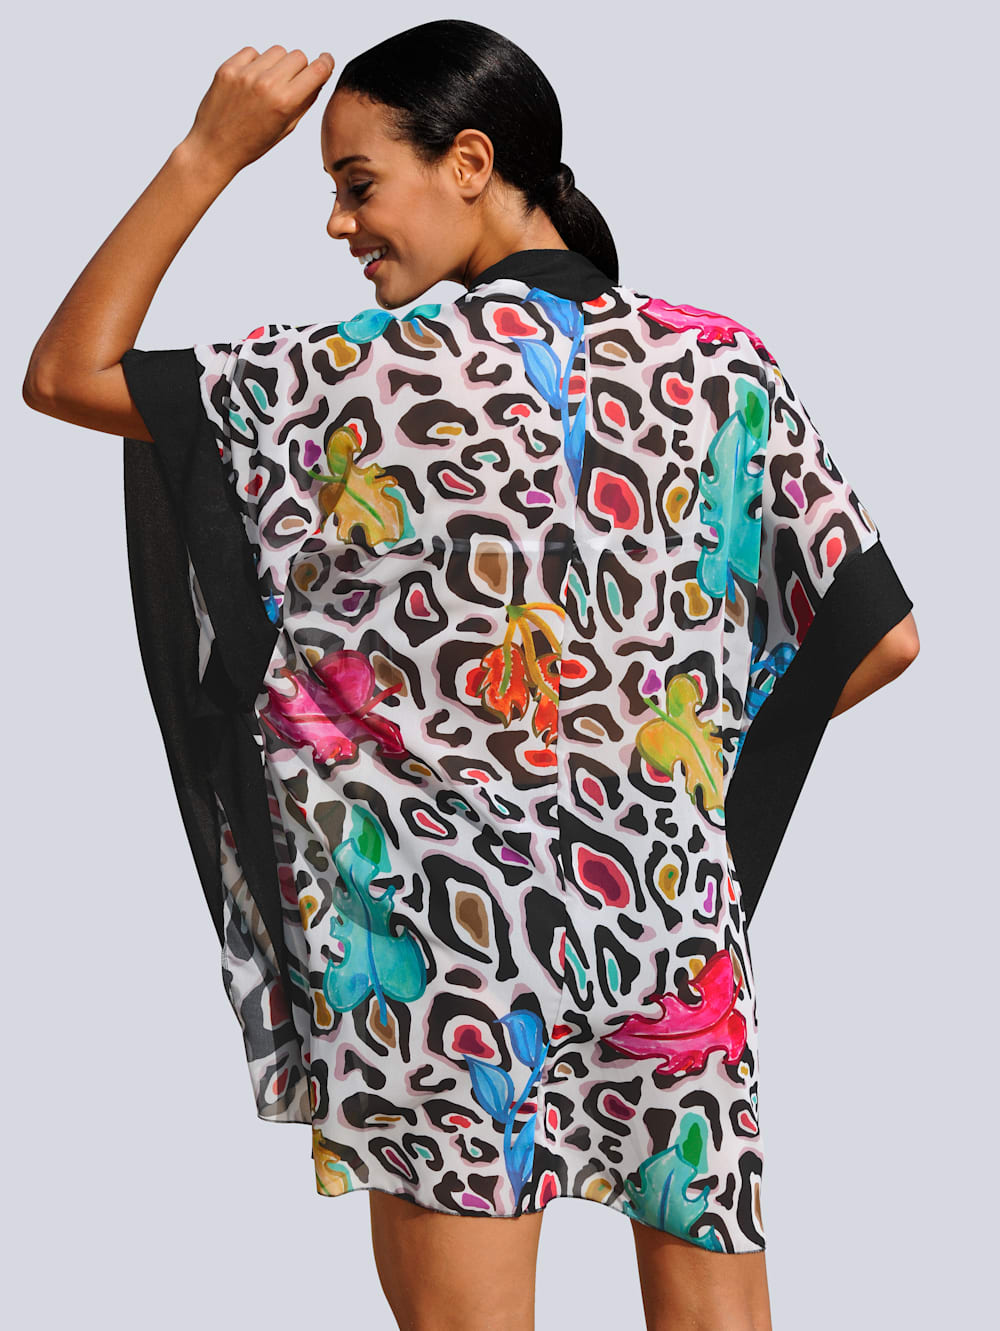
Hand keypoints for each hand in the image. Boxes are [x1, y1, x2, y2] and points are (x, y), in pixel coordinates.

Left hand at [183, 45, 334, 177]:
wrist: (214, 148)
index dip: (326, 63)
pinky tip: (250, 82)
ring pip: (276, 51)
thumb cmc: (252, 144)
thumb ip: (305, 101)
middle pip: (298, 56)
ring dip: (277, 63)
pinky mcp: (228, 68)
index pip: (317, 70)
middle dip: (299, 68)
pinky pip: (252, 52)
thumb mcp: (286, 128)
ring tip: (267, 84)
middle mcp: (266, 84)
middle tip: (290, 84)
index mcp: (285, 103)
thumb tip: (320, 77)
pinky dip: (255, 62)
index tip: (326, 61)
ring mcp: (245, 74)